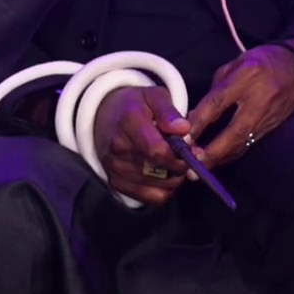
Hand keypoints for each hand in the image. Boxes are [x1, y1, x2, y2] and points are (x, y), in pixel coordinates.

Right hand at [95, 85, 191, 205]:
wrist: (104, 117)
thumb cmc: (136, 106)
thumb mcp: (154, 96)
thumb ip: (169, 111)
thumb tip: (184, 129)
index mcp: (129, 122)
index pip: (158, 150)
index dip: (179, 154)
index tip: (189, 148)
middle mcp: (118, 148)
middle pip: (160, 171)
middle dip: (180, 166)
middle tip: (183, 155)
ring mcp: (115, 168)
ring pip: (160, 187)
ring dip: (174, 178)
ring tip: (172, 162)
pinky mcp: (116, 183)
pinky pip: (152, 198)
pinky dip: (164, 189)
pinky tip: (163, 174)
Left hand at [185, 44, 293, 168]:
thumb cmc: (264, 60)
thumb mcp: (237, 63)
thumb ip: (217, 86)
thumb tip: (198, 112)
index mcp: (247, 76)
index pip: (218, 102)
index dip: (199, 121)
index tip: (181, 136)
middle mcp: (258, 101)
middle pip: (233, 132)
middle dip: (212, 151)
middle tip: (191, 164)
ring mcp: (267, 117)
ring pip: (242, 143)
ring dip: (220, 157)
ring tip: (198, 168)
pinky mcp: (271, 128)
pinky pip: (248, 144)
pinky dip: (231, 153)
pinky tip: (216, 159)